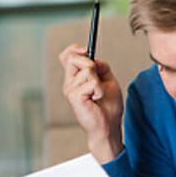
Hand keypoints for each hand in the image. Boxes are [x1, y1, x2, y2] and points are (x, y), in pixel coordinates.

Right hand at [59, 44, 124, 163]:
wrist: (109, 127)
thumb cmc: (108, 108)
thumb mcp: (109, 82)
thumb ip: (102, 68)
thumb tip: (95, 59)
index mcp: (75, 79)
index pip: (66, 57)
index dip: (74, 49)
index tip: (86, 49)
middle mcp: (69, 83)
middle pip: (74, 58)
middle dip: (90, 64)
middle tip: (98, 81)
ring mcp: (70, 90)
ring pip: (87, 69)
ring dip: (99, 82)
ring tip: (98, 95)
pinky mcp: (74, 96)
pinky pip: (92, 82)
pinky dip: (100, 90)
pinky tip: (97, 100)